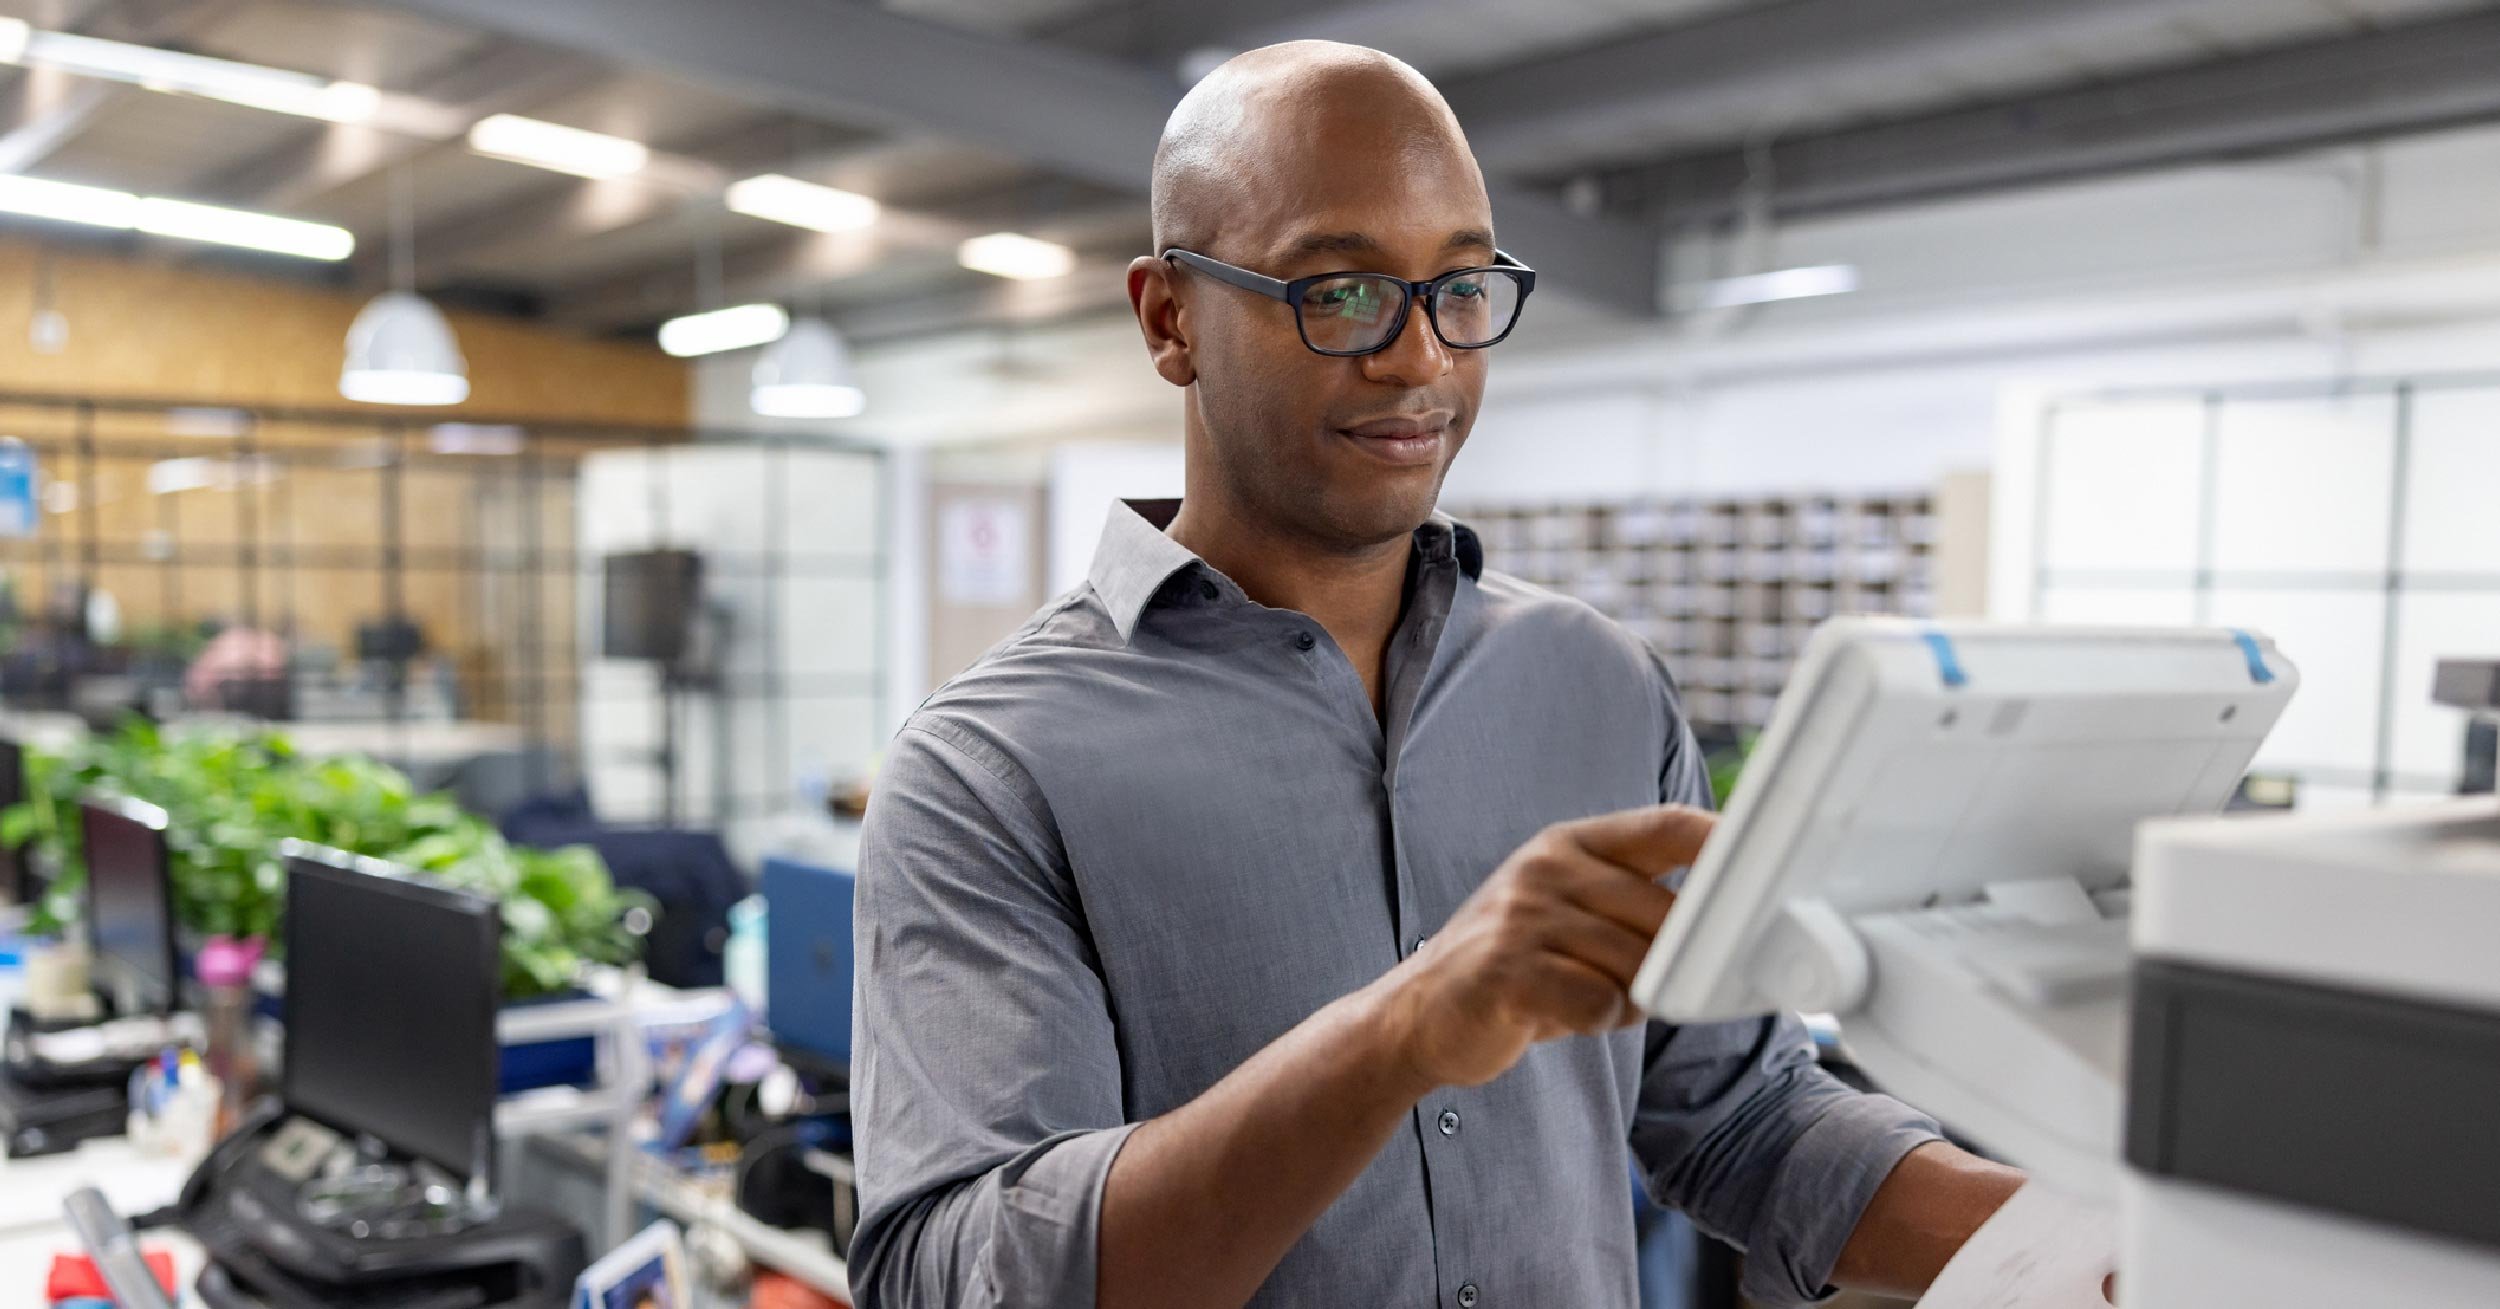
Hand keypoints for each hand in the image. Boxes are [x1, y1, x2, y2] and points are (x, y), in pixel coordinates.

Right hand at [1380, 805, 1711, 1087]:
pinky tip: (1565, 1014)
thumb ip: (1634, 899)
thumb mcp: (1566, 909)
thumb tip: (1725, 916)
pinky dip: (1597, 1020)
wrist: (1419, 1013)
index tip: (1771, 859)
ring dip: (1628, 998)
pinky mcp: (1507, 970)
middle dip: (1671, 962)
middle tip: (1640, 984)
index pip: (1666, 826)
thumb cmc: (1515, 964)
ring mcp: (1523, 916)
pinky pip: (1598, 1001)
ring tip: (1586, 996)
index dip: (1724, 841)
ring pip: (1636, 964)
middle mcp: (1546, 868)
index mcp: (1568, 844)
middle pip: (1666, 913)